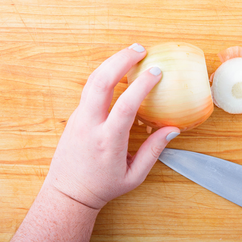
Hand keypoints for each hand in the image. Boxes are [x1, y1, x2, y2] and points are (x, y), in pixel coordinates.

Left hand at [44, 43, 180, 209]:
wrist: (68, 192)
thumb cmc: (102, 187)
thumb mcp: (134, 176)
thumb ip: (153, 151)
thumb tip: (172, 130)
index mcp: (107, 141)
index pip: (125, 105)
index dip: (142, 85)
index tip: (156, 72)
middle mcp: (90, 125)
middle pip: (101, 82)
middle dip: (120, 61)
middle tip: (140, 49)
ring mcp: (79, 118)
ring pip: (92, 81)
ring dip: (111, 63)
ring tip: (130, 53)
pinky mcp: (75, 116)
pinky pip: (89, 89)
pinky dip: (104, 74)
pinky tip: (117, 70)